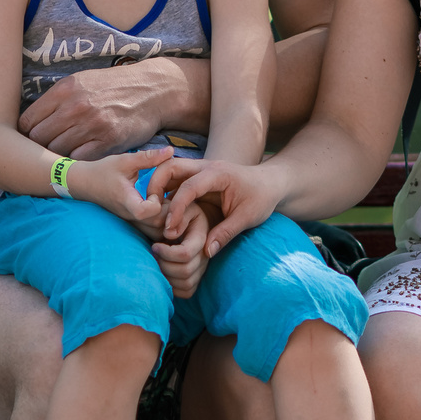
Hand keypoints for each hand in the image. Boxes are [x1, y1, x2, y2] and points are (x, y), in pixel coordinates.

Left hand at [20, 60, 192, 158]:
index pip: (27, 120)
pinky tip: (79, 159)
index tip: (31, 139)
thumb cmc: (114, 87)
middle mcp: (75, 107)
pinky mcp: (108, 141)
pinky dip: (76, 162)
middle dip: (38, 147)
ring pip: (56, 152)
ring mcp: (92, 125)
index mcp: (64, 90)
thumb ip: (57, 99)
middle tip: (44, 151)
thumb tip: (31, 121)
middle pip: (38, 138)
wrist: (153, 90)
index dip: (25, 133)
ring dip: (56, 157)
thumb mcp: (83, 81)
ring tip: (61, 157)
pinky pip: (79, 160)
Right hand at [74, 145, 173, 230]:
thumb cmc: (104, 171)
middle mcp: (129, 216)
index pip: (145, 212)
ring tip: (168, 200)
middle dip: (168, 211)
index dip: (156, 202)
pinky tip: (163, 205)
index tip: (156, 190)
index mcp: (126, 200)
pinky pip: (151, 229)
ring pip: (155, 230)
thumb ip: (149, 157)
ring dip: (167, 217)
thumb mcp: (125, 160)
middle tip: (171, 196)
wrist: (84, 184)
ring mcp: (131, 222)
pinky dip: (161, 220)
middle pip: (156, 224)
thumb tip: (171, 150)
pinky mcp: (134, 223)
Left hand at [151, 206, 209, 298]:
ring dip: (167, 277)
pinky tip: (163, 273)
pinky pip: (187, 291)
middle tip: (153, 255)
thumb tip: (168, 234)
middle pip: (185, 272)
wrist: (182, 217)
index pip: (185, 254)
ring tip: (157, 263)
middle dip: (164, 265)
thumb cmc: (175, 209)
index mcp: (202, 235)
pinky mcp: (198, 276)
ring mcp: (203, 267)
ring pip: (186, 284)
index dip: (166, 253)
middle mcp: (206, 254)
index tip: (154, 245)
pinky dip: (173, 287)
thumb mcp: (176, 203)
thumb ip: (175, 213)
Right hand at [155, 158, 288, 256]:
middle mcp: (205, 167)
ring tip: (153, 215)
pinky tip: (163, 213)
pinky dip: (164, 192)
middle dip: (154, 187)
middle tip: (150, 213)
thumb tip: (205, 252)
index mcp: (218, 174)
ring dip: (156, 188)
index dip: (176, 209)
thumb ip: (226, 233)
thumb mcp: (247, 218)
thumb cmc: (261, 198)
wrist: (270, 183)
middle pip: (170, 167)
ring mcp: (198, 170)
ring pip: (168, 170)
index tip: (168, 230)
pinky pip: (174, 179)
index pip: (189, 187)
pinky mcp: (196, 177)